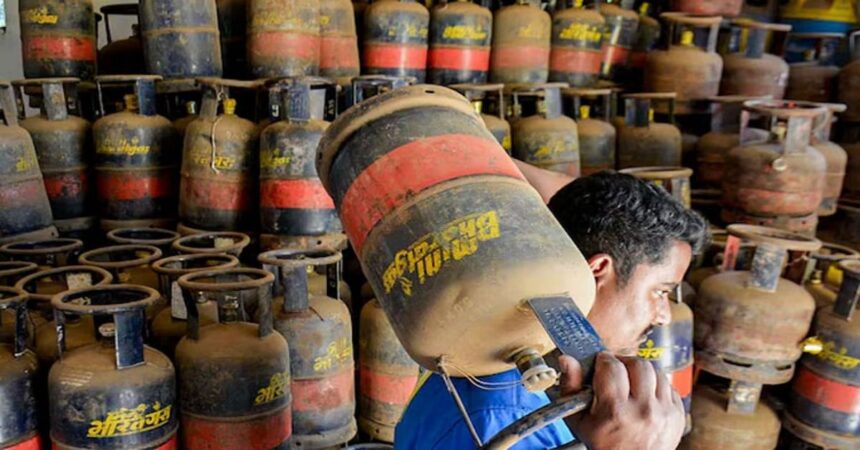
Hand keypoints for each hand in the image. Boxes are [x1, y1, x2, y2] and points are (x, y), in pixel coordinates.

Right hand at [562, 352, 685, 449]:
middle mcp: (643, 410)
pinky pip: (668, 385)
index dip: (604, 361)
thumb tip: (567, 360)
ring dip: (641, 372)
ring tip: (631, 382)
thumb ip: (571, 387)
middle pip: (637, 364)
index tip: (600, 364)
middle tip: (616, 370)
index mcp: (615, 411)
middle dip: (624, 363)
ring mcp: (664, 412)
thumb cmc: (605, 445)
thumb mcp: (580, 420)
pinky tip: (645, 395)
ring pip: (656, 371)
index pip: (612, 367)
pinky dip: (656, 385)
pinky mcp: (677, 414)